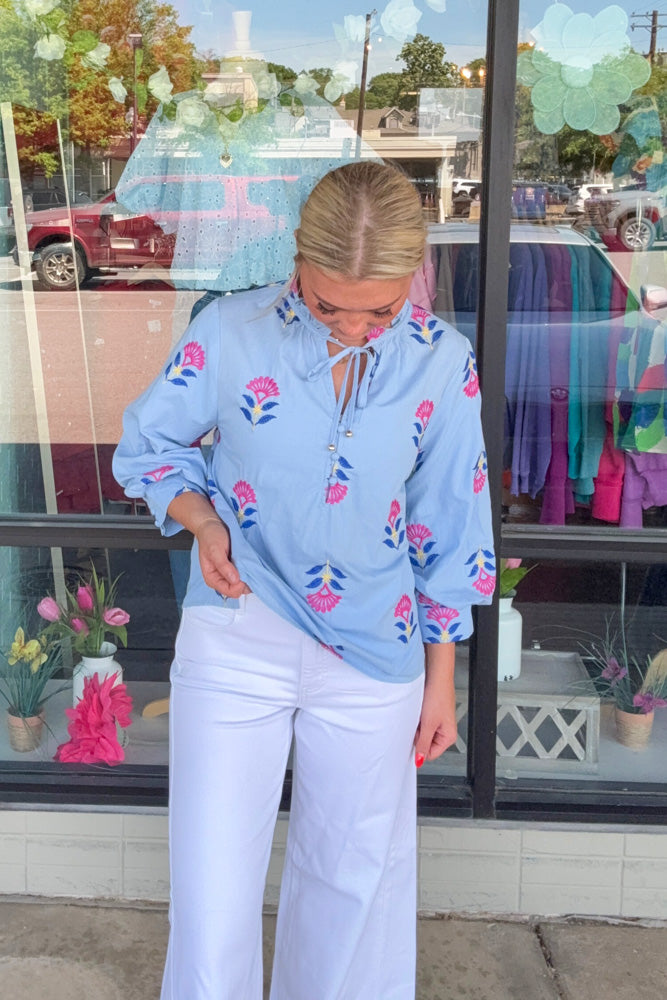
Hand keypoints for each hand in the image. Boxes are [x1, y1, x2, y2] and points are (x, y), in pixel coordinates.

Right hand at [196, 519, 250, 598]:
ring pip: (244, 584)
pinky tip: (249, 562)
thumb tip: (234, 580)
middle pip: (238, 590)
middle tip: (248, 566)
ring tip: (248, 563)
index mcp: (212, 579)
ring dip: (248, 576)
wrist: (212, 526)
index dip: (239, 585)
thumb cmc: (210, 536)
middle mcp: (221, 579)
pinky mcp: (236, 568)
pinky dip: (249, 571)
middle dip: (245, 581)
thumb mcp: (215, 550)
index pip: (230, 592)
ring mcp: (229, 575)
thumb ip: (223, 566)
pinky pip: (245, 575)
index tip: (245, 573)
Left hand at [414, 646, 457, 765]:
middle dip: (418, 736)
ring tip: (418, 716)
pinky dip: (417, 719)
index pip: (430, 754)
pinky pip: (421, 723)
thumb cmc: (438, 696)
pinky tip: (417, 712)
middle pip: (426, 744)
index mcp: (448, 737)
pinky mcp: (431, 714)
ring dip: (416, 727)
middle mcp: (444, 731)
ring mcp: (438, 722)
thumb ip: (423, 743)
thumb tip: (420, 759)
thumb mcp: (428, 724)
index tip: (412, 741)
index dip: (420, 749)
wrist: (436, 675)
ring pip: (422, 733)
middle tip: (416, 725)